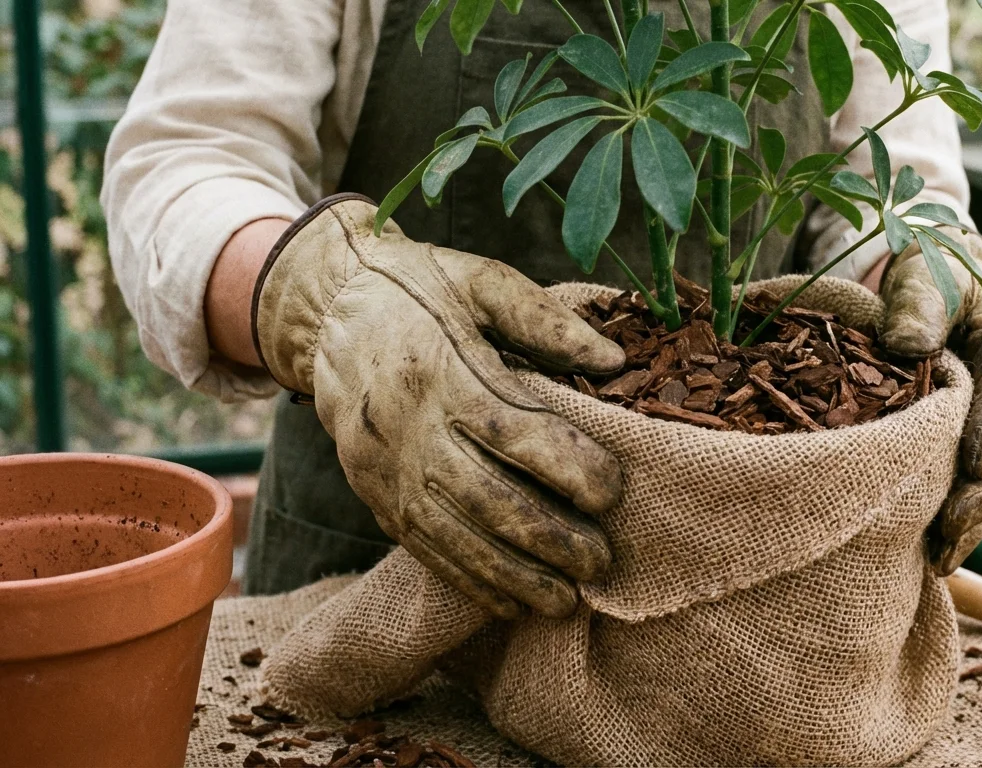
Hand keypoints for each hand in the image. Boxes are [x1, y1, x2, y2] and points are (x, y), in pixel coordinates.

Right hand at [253, 194, 624, 618]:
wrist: (326, 309)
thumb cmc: (419, 289)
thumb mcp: (480, 280)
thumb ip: (544, 319)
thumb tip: (614, 360)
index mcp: (441, 367)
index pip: (513, 431)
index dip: (568, 467)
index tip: (613, 490)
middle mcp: (409, 425)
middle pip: (486, 497)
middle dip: (549, 539)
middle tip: (601, 563)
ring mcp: (386, 467)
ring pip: (453, 536)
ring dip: (512, 576)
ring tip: (565, 601)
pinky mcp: (373, 494)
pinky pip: (421, 548)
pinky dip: (467, 582)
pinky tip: (509, 602)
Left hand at [878, 229, 981, 574]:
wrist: (940, 273)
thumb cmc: (930, 269)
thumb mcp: (924, 271)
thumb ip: (918, 302)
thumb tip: (910, 345)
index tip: (972, 465)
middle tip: (949, 531)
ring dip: (977, 520)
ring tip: (944, 559)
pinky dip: (968, 520)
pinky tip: (941, 553)